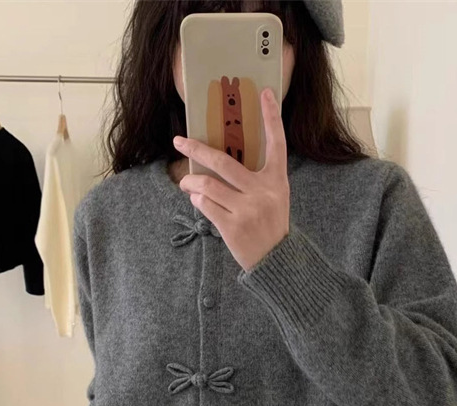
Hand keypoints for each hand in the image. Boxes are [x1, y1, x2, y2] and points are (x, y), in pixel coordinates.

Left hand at [174, 87, 289, 272]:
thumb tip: (218, 162)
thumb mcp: (274, 197)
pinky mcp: (232, 227)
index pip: (277, 143)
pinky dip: (197, 201)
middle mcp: (263, 192)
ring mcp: (247, 210)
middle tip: (179, 142)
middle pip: (222, 162)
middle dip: (196, 150)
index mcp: (277, 180)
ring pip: (207, 186)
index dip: (272, 117)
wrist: (276, 260)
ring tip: (185, 184)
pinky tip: (198, 201)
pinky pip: (205, 206)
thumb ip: (256, 179)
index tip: (265, 93)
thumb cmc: (271, 224)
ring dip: (190, 183)